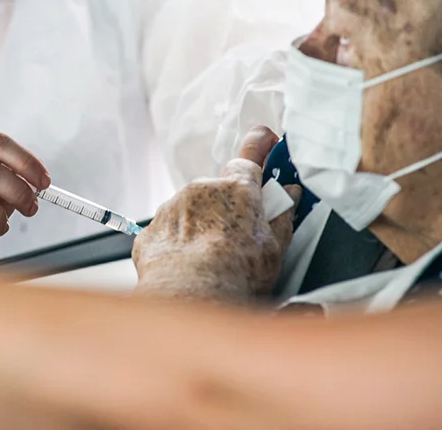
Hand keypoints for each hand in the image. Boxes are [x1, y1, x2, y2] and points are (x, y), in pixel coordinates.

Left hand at [132, 126, 300, 304]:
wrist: (189, 299)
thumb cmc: (236, 275)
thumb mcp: (274, 247)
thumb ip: (282, 215)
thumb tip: (289, 195)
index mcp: (237, 188)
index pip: (250, 154)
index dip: (259, 147)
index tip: (266, 143)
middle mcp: (202, 189)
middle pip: (219, 189)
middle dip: (229, 206)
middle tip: (239, 236)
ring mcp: (173, 207)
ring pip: (192, 210)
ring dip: (202, 225)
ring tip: (211, 259)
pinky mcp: (152, 229)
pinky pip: (170, 230)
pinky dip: (179, 243)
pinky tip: (189, 266)